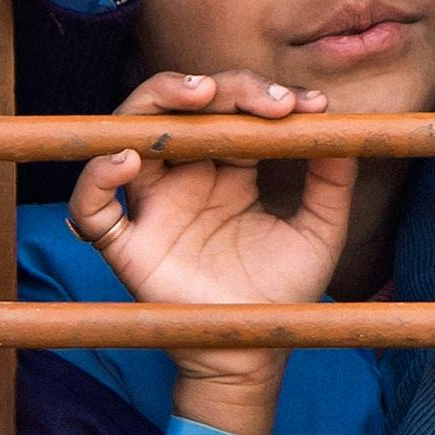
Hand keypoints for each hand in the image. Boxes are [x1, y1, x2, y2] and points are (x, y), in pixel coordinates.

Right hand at [66, 68, 352, 434]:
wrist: (257, 349)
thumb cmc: (285, 287)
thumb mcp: (321, 228)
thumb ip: (333, 179)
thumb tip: (343, 126)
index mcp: (229, 170)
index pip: (232, 112)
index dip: (262, 96)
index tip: (303, 105)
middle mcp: (186, 178)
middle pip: (178, 110)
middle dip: (211, 86)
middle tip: (251, 94)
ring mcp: (153, 207)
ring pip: (128, 134)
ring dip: (155, 104)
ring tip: (195, 95)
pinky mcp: (127, 245)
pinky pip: (92, 207)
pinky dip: (97, 178)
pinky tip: (127, 161)